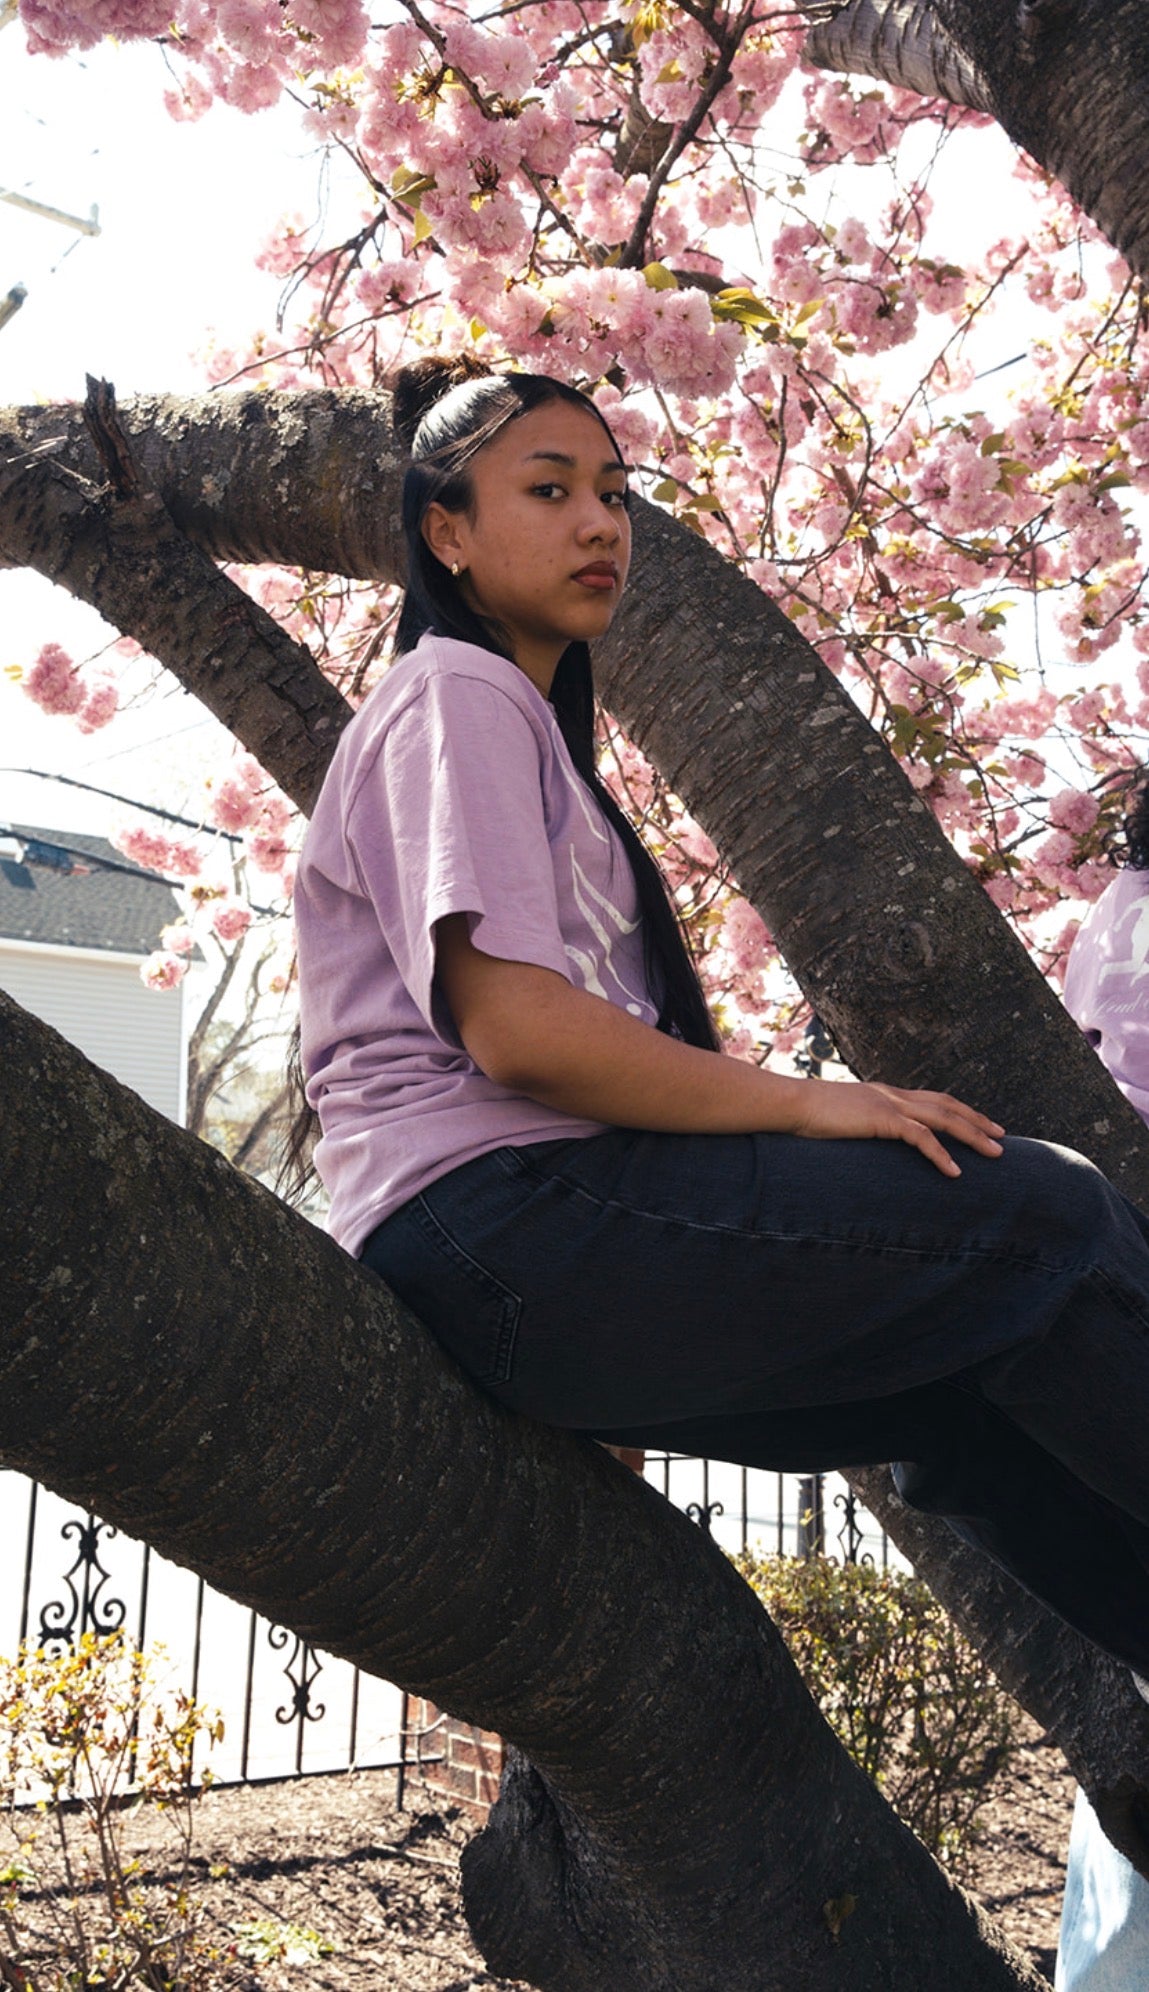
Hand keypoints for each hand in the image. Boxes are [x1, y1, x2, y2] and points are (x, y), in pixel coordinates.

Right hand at [790, 1079, 1004, 1177]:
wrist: (789, 1105)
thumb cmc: (805, 1116)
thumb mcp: (839, 1119)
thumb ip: (857, 1125)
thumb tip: (862, 1140)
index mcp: (884, 1094)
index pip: (932, 1099)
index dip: (959, 1111)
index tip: (979, 1124)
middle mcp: (892, 1095)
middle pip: (947, 1104)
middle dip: (977, 1121)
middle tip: (1001, 1137)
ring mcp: (888, 1104)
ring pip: (944, 1118)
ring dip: (972, 1135)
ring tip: (994, 1153)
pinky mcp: (882, 1119)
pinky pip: (921, 1137)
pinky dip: (942, 1154)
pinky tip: (955, 1171)